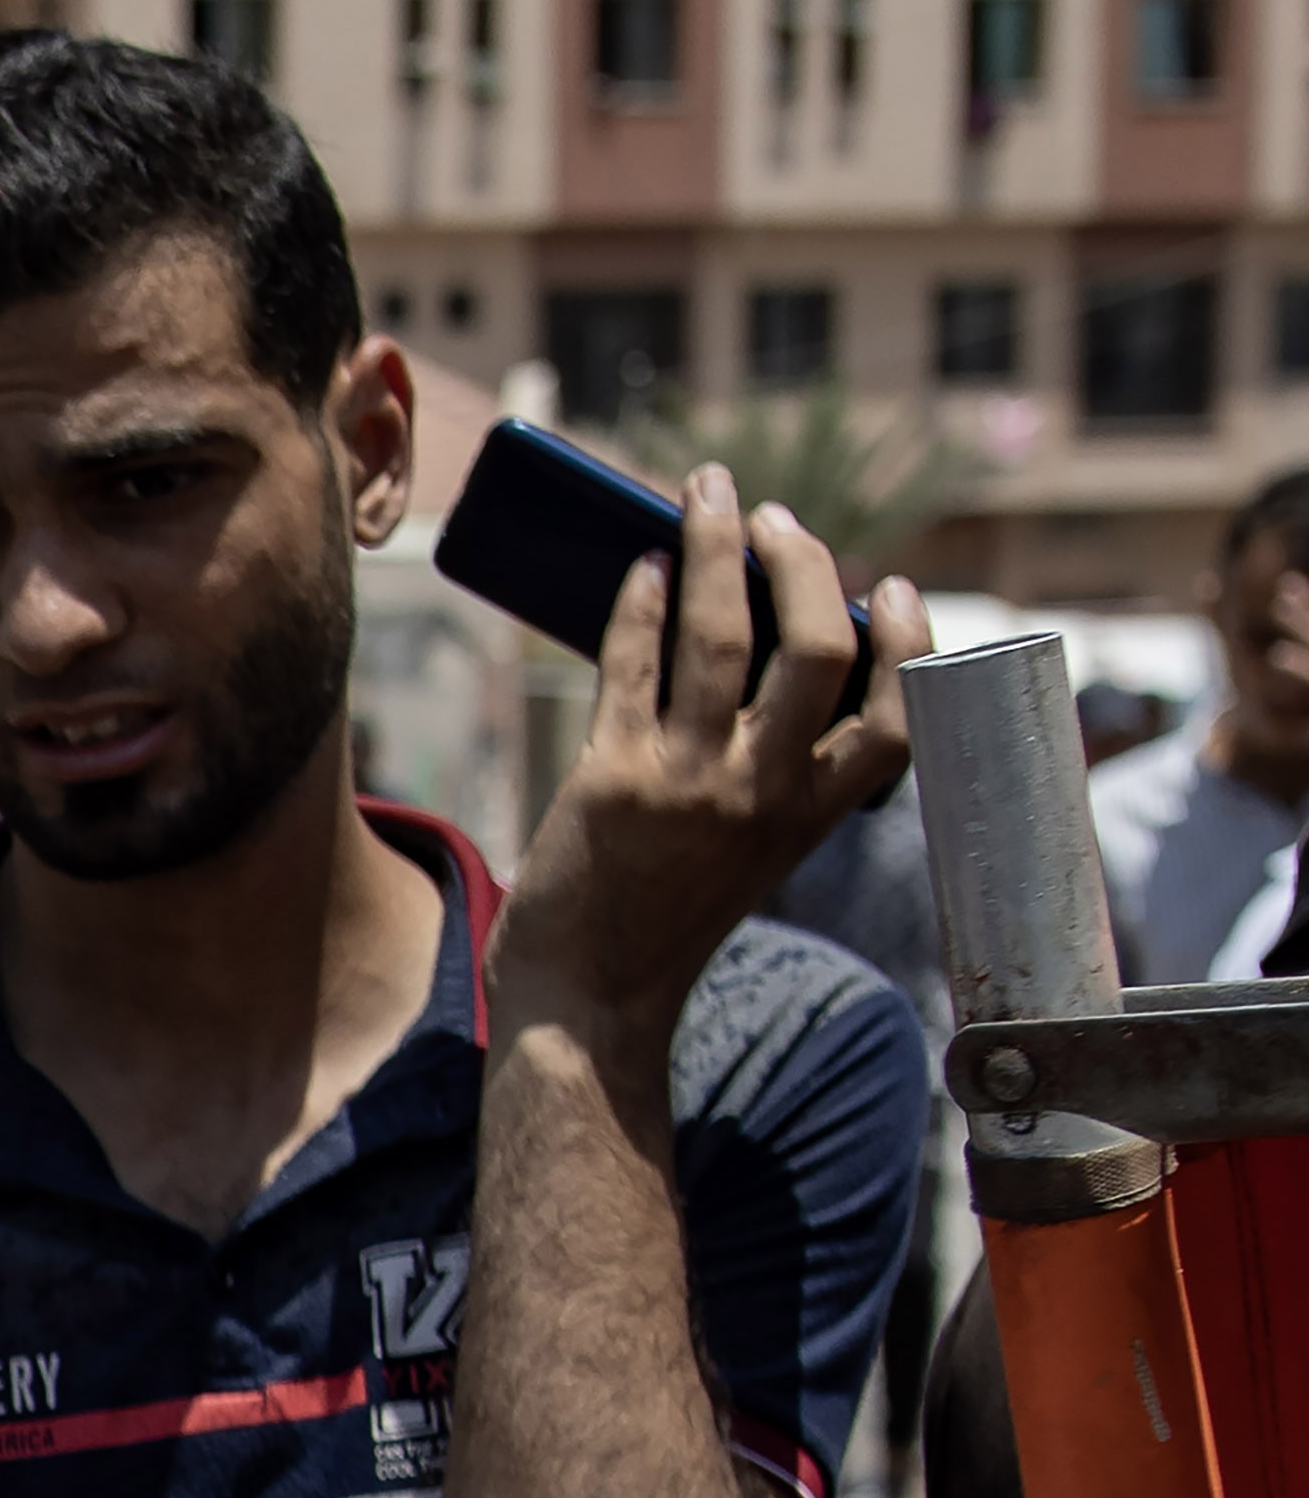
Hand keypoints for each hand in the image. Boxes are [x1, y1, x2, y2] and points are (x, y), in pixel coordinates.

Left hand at [506, 464, 924, 1032]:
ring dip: (715, 549)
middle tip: (774, 518)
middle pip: (820, 649)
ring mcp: (690, 782)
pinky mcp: (613, 777)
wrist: (587, 1000)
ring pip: (722, 635)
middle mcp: (765, 791)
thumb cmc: (661, 918)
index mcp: (814, 813)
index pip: (896, 715)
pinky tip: (644, 567)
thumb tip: (748, 646)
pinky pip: (634, 664)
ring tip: (706, 496)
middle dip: (803, 566)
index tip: (895, 585)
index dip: (909, 640)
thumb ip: (767, 770)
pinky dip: (642, 602)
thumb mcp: (748, 850)